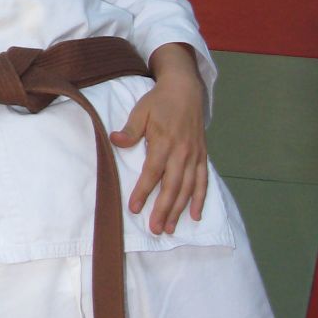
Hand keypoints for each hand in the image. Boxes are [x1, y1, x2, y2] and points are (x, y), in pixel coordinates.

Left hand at [111, 45, 207, 234]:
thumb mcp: (141, 111)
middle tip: (156, 229)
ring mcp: (194, 155)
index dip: (143, 191)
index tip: (135, 208)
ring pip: (188, 188)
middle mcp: (182, 152)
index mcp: (164, 142)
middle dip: (164, 209)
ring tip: (171, 228)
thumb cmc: (159, 102)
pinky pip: (203, 181)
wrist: (186, 89)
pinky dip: (200, 199)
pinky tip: (195, 215)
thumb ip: (130, 130)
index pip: (153, 172)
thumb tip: (115, 141)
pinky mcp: (202, 156)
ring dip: (179, 209)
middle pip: (172, 186)